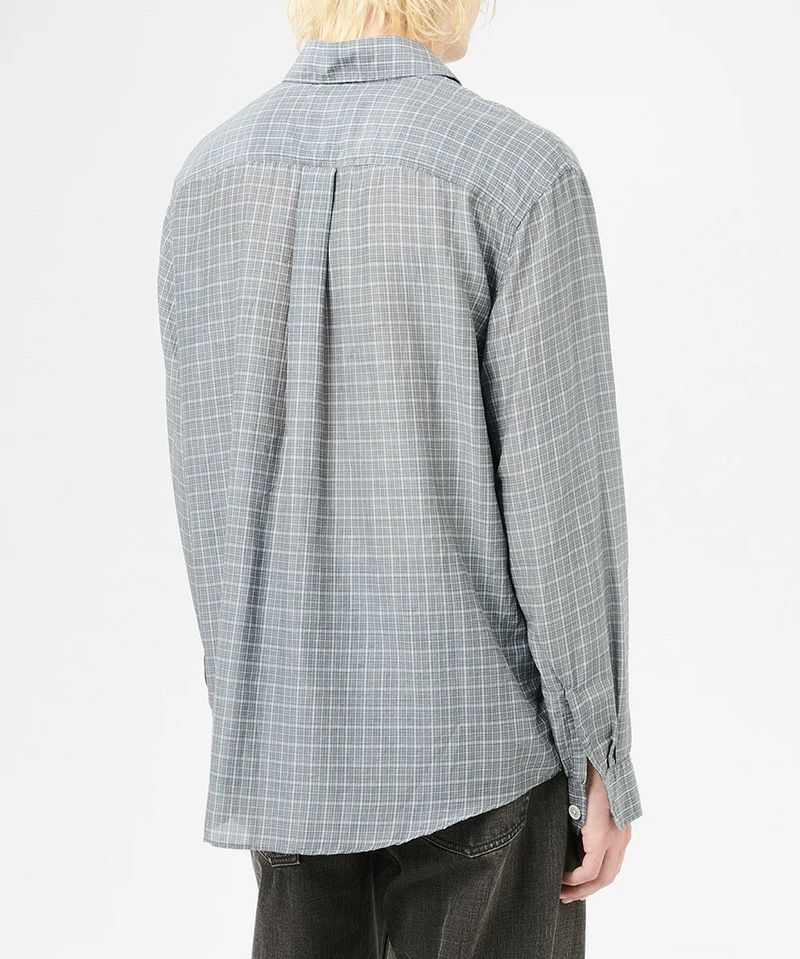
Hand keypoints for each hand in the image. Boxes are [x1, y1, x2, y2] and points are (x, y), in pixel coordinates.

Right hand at [560, 762, 630, 902]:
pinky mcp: (601, 835)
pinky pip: (590, 867)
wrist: (594, 755)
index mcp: (619, 828)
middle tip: (567, 895)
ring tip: (563, 892)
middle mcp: (621, 837)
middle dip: (587, 890)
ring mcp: (614, 837)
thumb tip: (570, 832)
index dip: (594, 878)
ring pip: (602, 877)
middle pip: (608, 877)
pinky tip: (563, 877)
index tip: (575, 883)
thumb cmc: (588, 772)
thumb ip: (585, 820)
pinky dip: (577, 877)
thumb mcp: (588, 801)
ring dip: (582, 888)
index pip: (610, 863)